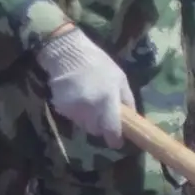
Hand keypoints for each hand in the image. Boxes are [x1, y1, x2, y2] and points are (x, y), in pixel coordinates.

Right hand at [36, 26, 134, 145]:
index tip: (117, 141)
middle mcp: (91, 109)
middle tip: (101, 115)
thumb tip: (132, 117)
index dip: (115, 139)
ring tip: (88, 102)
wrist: (68, 53)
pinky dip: (75, 112)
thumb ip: (126, 99)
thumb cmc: (97, 63)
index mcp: (108, 101)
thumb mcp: (119, 77)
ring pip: (83, 125)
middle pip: (96, 130)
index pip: (112, 130)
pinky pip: (72, 117)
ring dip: (88, 119)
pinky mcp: (61, 108)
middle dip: (100, 126)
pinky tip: (76, 97)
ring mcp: (74, 110)